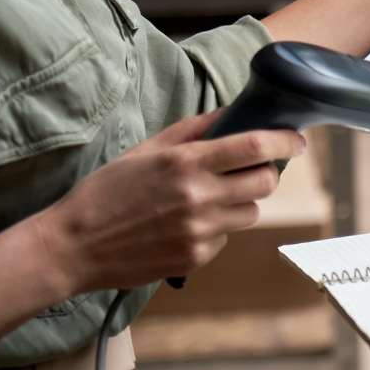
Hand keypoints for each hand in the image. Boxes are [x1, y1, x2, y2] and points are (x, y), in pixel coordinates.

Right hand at [33, 112, 303, 296]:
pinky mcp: (196, 257)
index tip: (296, 140)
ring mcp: (199, 230)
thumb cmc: (106, 191)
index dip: (285, 142)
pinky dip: (216, 228)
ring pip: (251, 212)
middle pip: (265, 182)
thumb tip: (233, 112)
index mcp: (185, 163)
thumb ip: (194, 129)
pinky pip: (226, 237)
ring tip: (208, 198)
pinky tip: (185, 224)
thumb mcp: (146, 149)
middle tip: (252, 169)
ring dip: (241, 202)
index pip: (255, 147)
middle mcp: (198, 196)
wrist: (73, 247)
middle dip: (267, 173)